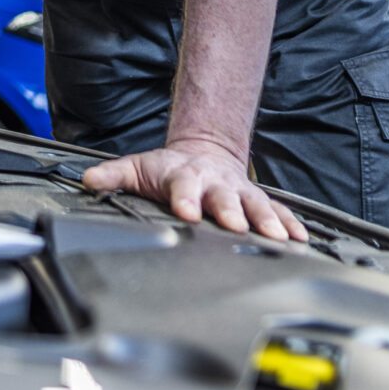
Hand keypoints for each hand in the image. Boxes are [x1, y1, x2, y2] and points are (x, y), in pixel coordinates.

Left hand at [80, 137, 305, 241]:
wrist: (203, 152)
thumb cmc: (168, 169)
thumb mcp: (137, 168)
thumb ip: (113, 176)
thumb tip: (87, 180)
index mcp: (184, 177)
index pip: (183, 188)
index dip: (185, 199)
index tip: (187, 212)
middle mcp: (215, 184)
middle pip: (224, 198)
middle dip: (231, 212)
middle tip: (237, 226)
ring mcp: (239, 192)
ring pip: (256, 205)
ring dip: (267, 221)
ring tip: (279, 237)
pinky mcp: (256, 201)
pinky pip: (278, 211)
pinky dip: (290, 223)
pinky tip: (301, 238)